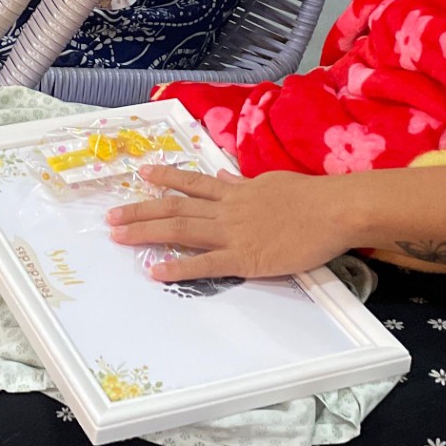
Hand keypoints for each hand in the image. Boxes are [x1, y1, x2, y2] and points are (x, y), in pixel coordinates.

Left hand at [105, 167, 352, 281]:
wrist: (335, 210)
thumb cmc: (311, 197)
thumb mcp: (272, 181)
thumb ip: (244, 183)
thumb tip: (222, 176)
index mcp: (235, 191)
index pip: (192, 184)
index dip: (165, 179)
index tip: (142, 174)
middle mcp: (227, 209)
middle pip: (175, 208)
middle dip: (140, 211)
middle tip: (110, 217)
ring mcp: (233, 233)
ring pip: (181, 231)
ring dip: (146, 233)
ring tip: (118, 236)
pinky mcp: (245, 258)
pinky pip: (204, 264)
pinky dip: (178, 267)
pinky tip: (155, 270)